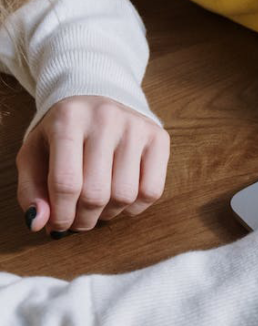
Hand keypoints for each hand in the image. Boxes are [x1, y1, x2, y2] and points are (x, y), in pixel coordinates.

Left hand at [17, 96, 169, 236]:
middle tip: (78, 221)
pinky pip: (151, 191)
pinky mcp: (159, 138)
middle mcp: (105, 119)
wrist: (98, 100)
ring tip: (98, 209)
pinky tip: (120, 201)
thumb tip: (39, 223)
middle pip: (96, 193)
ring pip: (125, 195)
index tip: (58, 226)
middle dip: (84, 219)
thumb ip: (30, 190)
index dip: (61, 214)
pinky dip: (134, 208)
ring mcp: (136, 127)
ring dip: (108, 214)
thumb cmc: (63, 133)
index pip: (66, 182)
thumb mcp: (35, 154)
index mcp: (67, 120)